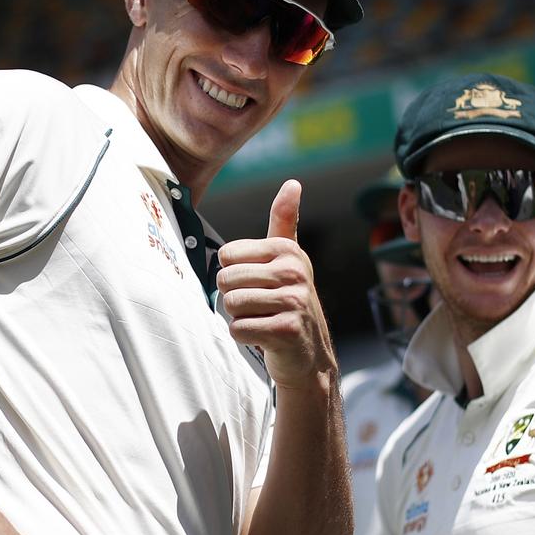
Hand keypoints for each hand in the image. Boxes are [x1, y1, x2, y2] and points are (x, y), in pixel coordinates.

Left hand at [216, 180, 337, 388]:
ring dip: (240, 317)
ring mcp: (293, 301)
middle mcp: (294, 272)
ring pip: (230, 304)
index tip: (258, 284)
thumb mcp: (288, 258)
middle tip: (259, 306)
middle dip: (234, 298)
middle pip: (225, 280)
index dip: (234, 274)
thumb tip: (293, 182)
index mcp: (288, 250)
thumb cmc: (289, 300)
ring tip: (262, 319)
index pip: (226, 256)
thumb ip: (284, 220)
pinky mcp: (287, 330)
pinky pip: (238, 329)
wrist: (309, 352)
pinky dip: (245, 337)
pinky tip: (265, 337)